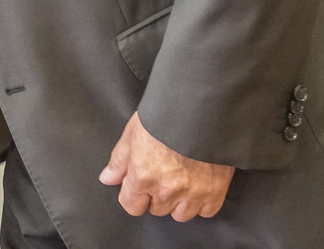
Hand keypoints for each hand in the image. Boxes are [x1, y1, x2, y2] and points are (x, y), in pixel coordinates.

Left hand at [99, 112, 233, 220]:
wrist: (201, 109)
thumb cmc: (165, 116)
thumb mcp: (133, 133)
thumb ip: (119, 161)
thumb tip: (107, 179)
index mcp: (143, 176)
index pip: (131, 206)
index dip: (133, 195)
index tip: (139, 184)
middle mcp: (167, 189)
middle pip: (157, 210)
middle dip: (156, 195)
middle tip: (162, 174)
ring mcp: (193, 193)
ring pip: (181, 214)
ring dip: (179, 202)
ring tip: (181, 179)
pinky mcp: (216, 192)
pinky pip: (206, 211)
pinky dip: (202, 202)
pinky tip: (198, 184)